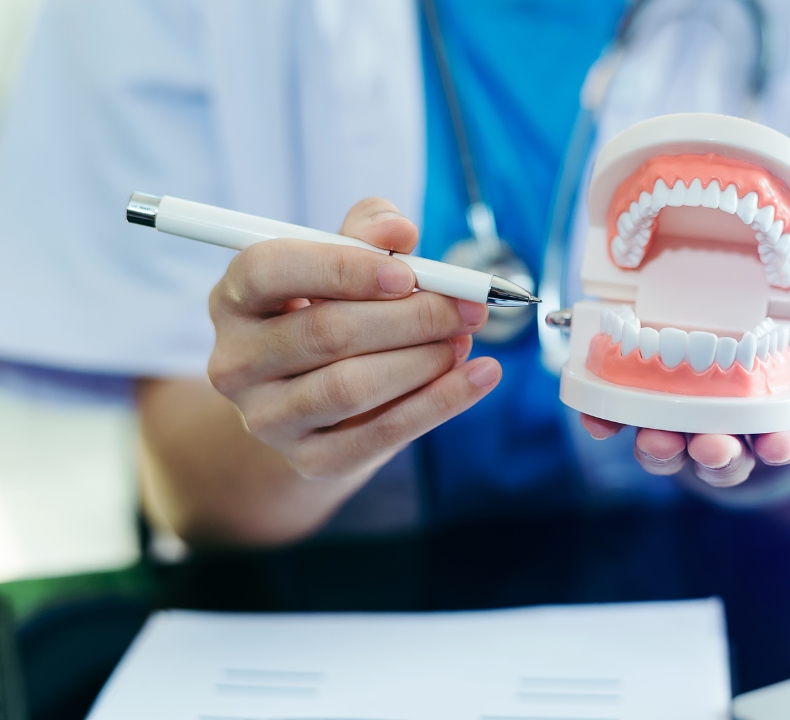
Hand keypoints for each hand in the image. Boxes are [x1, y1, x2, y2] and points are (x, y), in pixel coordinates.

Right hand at [207, 197, 501, 483]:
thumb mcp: (341, 262)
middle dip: (411, 317)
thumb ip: (367, 233)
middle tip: (467, 307)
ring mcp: (266, 418)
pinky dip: (440, 402)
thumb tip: (398, 229)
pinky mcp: (309, 460)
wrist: (317, 404)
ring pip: (352, 386)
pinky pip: (381, 434)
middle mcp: (236, 362)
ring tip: (464, 340)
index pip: (270, 271)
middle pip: (326, 332)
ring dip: (424, 360)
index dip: (341, 267)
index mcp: (235, 299)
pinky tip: (480, 376)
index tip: (406, 273)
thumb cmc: (332, 312)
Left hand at [580, 291, 789, 486]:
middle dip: (718, 457)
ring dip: (662, 450)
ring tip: (657, 439)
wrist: (713, 341)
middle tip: (712, 447)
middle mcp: (723, 431)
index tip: (778, 444)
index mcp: (768, 417)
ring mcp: (678, 426)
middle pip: (723, 457)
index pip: (781, 440)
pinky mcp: (636, 411)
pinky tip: (598, 419)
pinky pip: (620, 423)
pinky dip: (607, 423)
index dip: (782, 445)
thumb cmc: (765, 344)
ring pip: (670, 452)